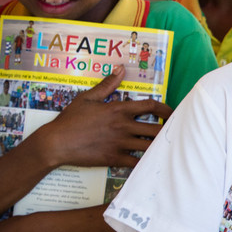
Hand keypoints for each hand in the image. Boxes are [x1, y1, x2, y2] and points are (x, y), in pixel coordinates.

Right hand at [36, 66, 172, 167]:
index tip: (172, 113)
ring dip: (160, 146)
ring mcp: (120, 143)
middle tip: (175, 131)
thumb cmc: (70, 119)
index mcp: (118, 109)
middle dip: (168, 130)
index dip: (166, 109)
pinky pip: (138, 163)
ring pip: (150, 146)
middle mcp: (123, 126)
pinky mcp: (114, 158)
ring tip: (167, 146)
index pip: (151, 106)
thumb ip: (107, 84)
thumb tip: (121, 68)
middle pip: (157, 128)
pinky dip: (147, 162)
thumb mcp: (88, 98)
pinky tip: (152, 162)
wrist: (55, 143)